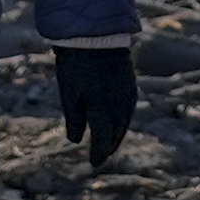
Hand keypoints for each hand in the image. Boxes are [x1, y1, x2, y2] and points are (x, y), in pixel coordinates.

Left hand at [55, 43, 136, 169]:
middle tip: (101, 157)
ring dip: (118, 135)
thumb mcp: (69, 93)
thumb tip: (76, 140)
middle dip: (109, 146)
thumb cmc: (76, 64)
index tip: (94, 164)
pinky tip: (118, 121)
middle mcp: (119, 107)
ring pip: (125, 123)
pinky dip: (123, 120)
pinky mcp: (131, 85)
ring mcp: (127, 95)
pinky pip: (129, 110)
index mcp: (102, 111)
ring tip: (111, 143)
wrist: (95, 35)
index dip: (98, 153)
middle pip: (116, 133)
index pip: (103, 140)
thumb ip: (73, 119)